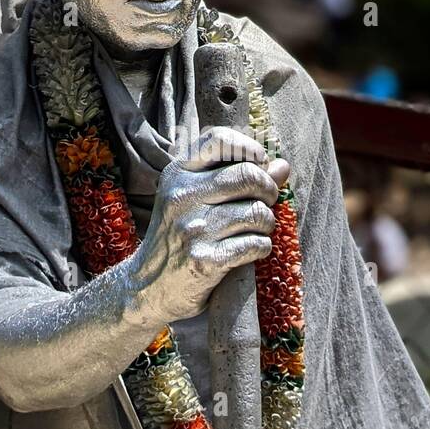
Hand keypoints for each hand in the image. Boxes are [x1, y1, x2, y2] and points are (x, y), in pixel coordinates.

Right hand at [129, 126, 291, 322]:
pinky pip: (255, 244)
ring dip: (267, 223)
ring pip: (256, 212)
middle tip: (266, 202)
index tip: (258, 165)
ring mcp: (192, 229)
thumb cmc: (177, 238)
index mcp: (177, 174)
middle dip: (268, 189)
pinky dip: (262, 247)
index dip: (249, 149)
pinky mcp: (204, 260)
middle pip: (248, 176)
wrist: (147, 288)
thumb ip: (236, 178)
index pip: (220, 140)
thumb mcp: (194, 200)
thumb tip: (283, 166)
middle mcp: (182, 197)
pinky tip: (252, 250)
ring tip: (257, 229)